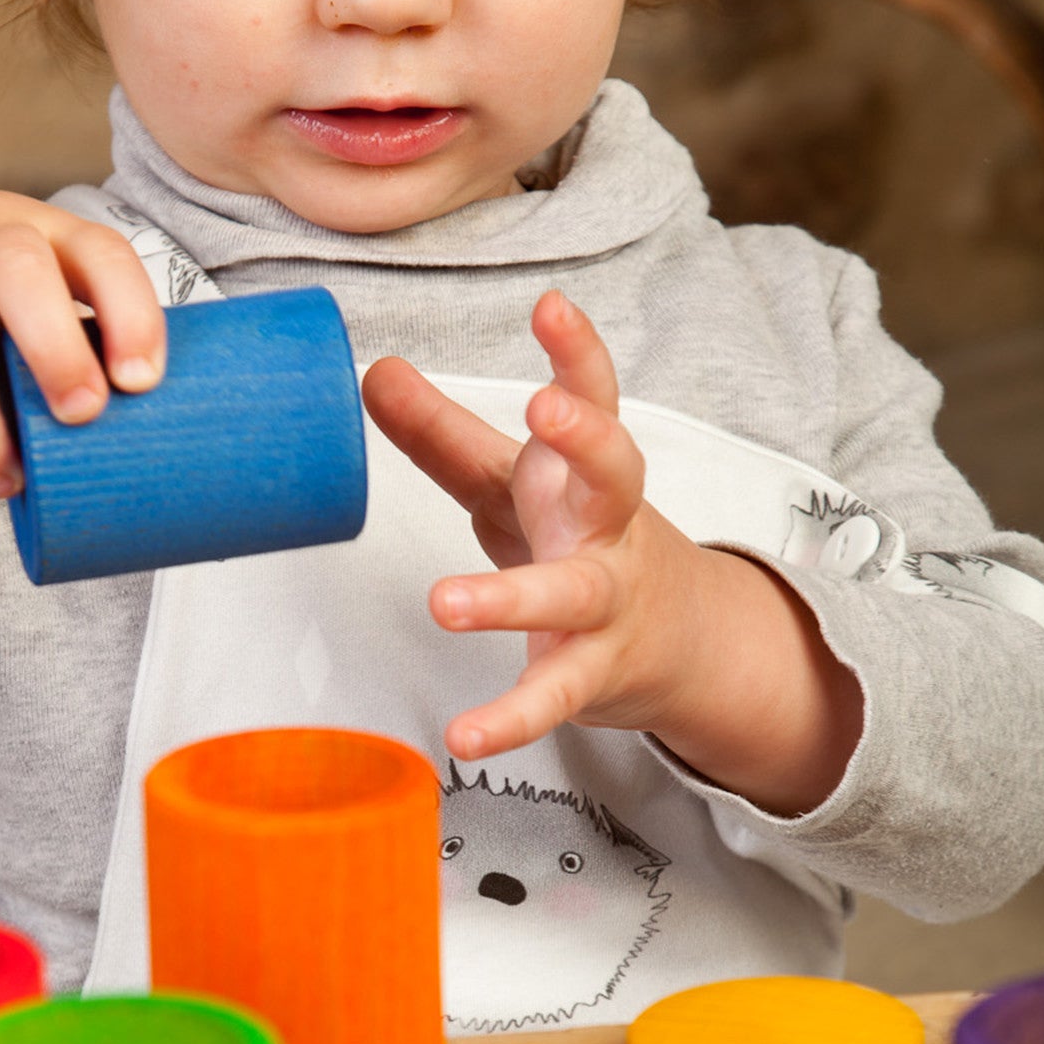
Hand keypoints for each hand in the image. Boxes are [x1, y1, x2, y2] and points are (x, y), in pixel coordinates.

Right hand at [0, 184, 164, 497]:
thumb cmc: (7, 284)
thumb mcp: (55, 279)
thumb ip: (91, 336)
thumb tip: (139, 438)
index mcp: (56, 234)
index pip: (103, 255)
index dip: (131, 315)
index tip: (142, 382)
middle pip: (19, 273)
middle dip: (55, 350)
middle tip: (83, 415)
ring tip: (8, 480)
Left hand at [362, 290, 720, 758]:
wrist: (672, 639)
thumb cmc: (575, 537)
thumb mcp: (509, 479)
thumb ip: (441, 432)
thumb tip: (371, 371)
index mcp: (583, 470)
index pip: (596, 398)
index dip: (578, 352)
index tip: (552, 306)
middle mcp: (607, 528)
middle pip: (616, 475)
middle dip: (588, 439)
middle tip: (546, 409)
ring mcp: (606, 602)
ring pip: (572, 595)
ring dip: (511, 598)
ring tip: (444, 603)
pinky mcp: (591, 672)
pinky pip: (552, 697)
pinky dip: (509, 720)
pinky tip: (463, 737)